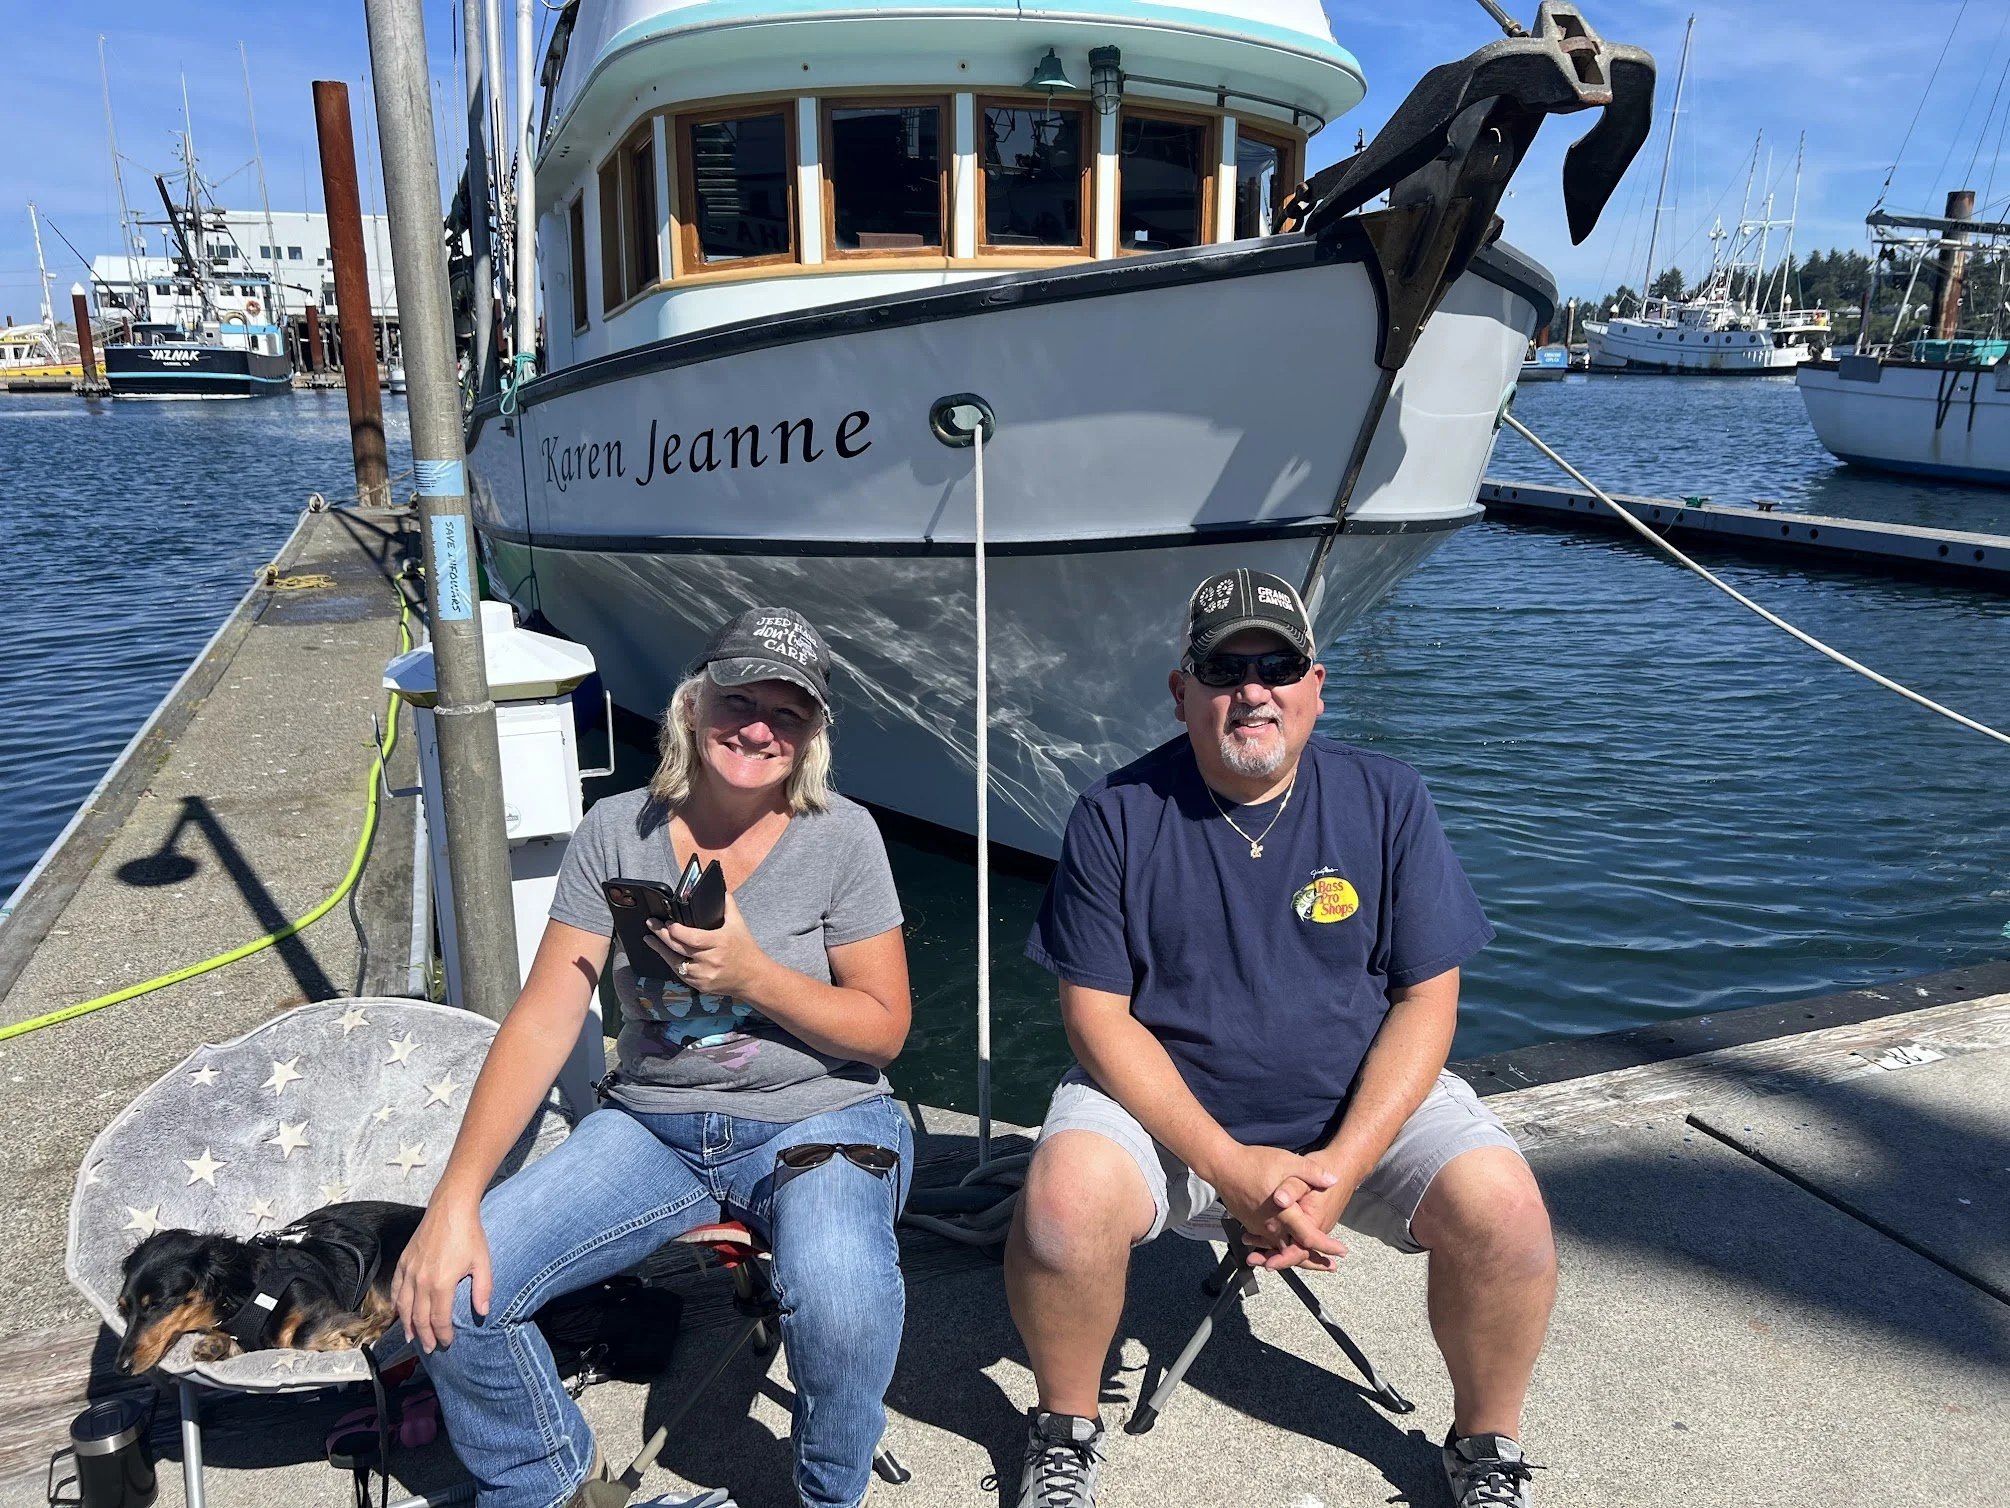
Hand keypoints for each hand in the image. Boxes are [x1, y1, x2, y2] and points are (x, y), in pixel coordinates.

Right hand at [392, 1198, 489, 1352]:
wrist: (450, 1208)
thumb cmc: (469, 1234)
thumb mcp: (483, 1262)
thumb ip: (483, 1289)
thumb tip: (482, 1312)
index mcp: (441, 1283)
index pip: (439, 1318)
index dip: (442, 1334)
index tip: (447, 1343)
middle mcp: (421, 1281)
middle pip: (419, 1317)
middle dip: (425, 1336)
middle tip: (430, 1349)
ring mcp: (409, 1271)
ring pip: (403, 1306)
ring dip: (407, 1325)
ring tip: (412, 1338)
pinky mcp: (403, 1261)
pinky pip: (395, 1288)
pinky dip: (396, 1303)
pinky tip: (398, 1312)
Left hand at [649, 892, 771, 1000]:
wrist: (753, 977)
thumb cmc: (745, 949)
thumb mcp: (739, 924)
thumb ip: (727, 905)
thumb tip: (719, 889)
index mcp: (720, 942)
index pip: (691, 937)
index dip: (675, 930)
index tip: (667, 922)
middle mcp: (711, 960)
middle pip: (679, 948)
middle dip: (661, 935)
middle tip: (651, 925)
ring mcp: (705, 975)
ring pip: (675, 963)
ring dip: (660, 950)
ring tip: (649, 939)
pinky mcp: (701, 986)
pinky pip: (681, 974)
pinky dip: (671, 963)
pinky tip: (664, 954)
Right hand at [1206, 1144, 1346, 1267]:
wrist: (1223, 1166)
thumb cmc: (1255, 1163)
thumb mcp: (1289, 1162)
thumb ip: (1312, 1173)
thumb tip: (1333, 1180)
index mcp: (1285, 1214)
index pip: (1309, 1238)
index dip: (1327, 1246)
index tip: (1342, 1253)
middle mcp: (1272, 1226)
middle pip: (1296, 1252)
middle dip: (1315, 1260)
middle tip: (1331, 1267)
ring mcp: (1259, 1228)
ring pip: (1280, 1250)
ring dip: (1296, 1256)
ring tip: (1311, 1259)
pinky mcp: (1250, 1225)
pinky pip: (1267, 1242)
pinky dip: (1278, 1248)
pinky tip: (1284, 1247)